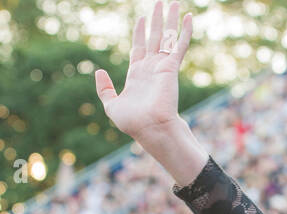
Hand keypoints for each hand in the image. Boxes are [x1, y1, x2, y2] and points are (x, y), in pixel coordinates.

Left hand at [95, 1, 192, 144]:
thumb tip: (99, 71)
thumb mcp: (111, 105)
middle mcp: (151, 68)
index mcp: (137, 74)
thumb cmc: (132, 122)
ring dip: (170, 19)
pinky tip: (187, 17)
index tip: (141, 19)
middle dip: (156, 20)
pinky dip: (184, 31)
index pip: (139, 47)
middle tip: (159, 3)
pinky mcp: (171, 67)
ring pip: (167, 37)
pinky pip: (179, 45)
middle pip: (154, 37)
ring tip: (172, 2)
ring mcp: (162, 66)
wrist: (150, 128)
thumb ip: (104, 89)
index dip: (140, 32)